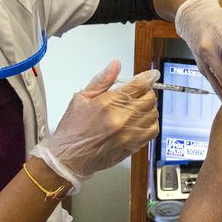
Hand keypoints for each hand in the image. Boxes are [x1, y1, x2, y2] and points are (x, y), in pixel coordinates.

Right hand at [31, 60, 159, 192]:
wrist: (68, 157)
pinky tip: (142, 120)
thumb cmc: (72, 129)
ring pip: (153, 114)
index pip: (138, 85)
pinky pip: (152, 131)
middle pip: (149, 99)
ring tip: (139, 106)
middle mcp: (121, 119)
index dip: (148, 78)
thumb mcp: (81, 98)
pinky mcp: (131, 146)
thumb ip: (102, 80)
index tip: (152, 75)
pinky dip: (151, 123)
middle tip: (139, 92)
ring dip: (149, 108)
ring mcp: (128, 134)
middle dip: (147, 92)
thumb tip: (115, 65)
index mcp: (108, 103)